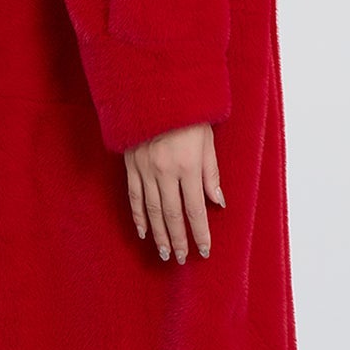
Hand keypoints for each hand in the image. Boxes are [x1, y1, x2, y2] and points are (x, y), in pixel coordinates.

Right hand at [124, 122, 225, 263]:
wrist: (153, 90)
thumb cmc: (187, 113)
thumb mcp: (207, 140)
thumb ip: (211, 172)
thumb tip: (218, 202)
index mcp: (187, 166)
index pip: (195, 209)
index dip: (200, 233)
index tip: (204, 250)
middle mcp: (165, 172)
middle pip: (172, 215)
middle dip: (179, 239)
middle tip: (182, 258)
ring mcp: (145, 170)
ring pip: (152, 210)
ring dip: (158, 234)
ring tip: (165, 252)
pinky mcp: (131, 165)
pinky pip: (134, 196)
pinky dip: (138, 216)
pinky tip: (142, 231)